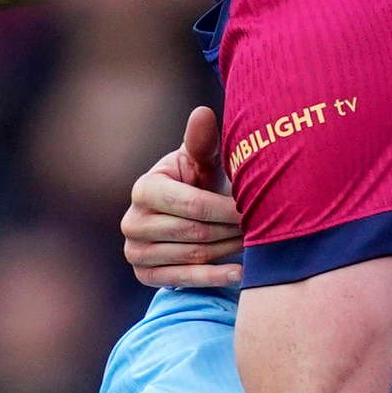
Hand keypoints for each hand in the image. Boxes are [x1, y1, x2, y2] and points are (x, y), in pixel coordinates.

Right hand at [124, 105, 244, 290]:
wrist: (184, 215)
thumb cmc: (198, 182)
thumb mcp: (201, 161)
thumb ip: (202, 141)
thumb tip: (203, 112)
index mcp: (144, 188)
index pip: (192, 205)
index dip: (226, 209)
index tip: (254, 208)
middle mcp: (131, 221)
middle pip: (195, 232)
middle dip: (231, 230)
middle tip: (260, 228)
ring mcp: (134, 251)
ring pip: (194, 255)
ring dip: (228, 251)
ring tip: (253, 244)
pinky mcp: (143, 274)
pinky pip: (183, 280)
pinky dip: (214, 278)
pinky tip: (240, 273)